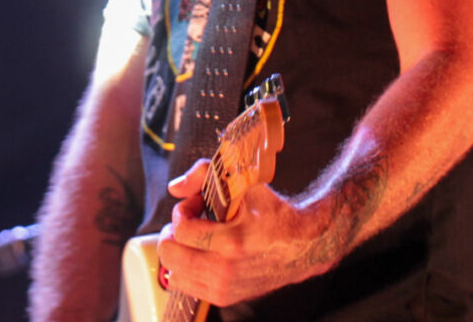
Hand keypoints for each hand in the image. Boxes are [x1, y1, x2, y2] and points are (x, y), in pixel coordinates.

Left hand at [153, 159, 333, 306]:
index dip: (182, 211)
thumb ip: (205, 175)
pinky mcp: (225, 297)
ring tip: (195, 238)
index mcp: (232, 242)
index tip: (196, 203)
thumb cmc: (274, 214)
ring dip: (178, 251)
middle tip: (189, 221)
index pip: (181, 231)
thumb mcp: (246, 184)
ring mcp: (224, 288)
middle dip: (173, 232)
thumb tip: (175, 187)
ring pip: (173, 273)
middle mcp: (226, 270)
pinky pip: (185, 285)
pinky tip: (201, 253)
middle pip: (170, 255)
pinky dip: (185, 268)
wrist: (302, 246)